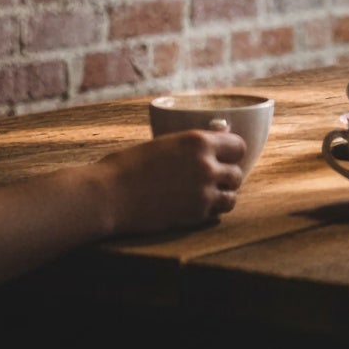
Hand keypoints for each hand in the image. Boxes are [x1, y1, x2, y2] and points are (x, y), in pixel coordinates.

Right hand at [93, 130, 247, 235]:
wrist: (109, 194)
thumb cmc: (129, 165)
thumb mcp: (166, 143)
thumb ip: (195, 143)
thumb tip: (222, 134)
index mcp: (198, 141)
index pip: (239, 146)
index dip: (233, 153)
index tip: (225, 158)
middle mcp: (206, 165)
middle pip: (237, 173)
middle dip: (227, 176)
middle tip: (214, 180)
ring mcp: (203, 191)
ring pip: (232, 195)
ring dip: (223, 195)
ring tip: (209, 195)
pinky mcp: (195, 214)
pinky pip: (217, 213)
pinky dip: (212, 211)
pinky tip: (199, 207)